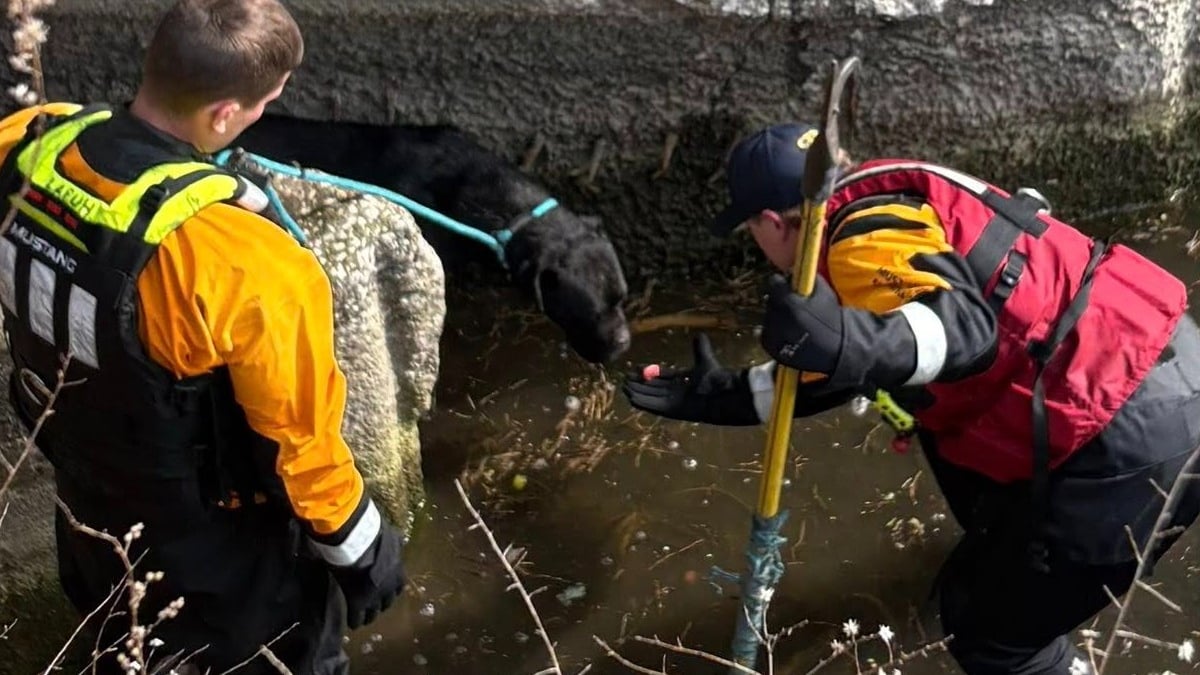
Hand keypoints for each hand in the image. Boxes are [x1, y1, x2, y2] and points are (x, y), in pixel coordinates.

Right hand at [331, 523, 406, 628]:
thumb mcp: (390, 537)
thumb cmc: (372, 533)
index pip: (397, 587)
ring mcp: (373, 597)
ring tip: (363, 617)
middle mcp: (389, 587)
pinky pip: (356, 618)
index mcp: (398, 572)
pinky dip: (353, 620)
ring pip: (373, 613)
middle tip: (373, 604)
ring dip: (369, 614)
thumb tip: (397, 540)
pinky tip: (351, 623)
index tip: (384, 591)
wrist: (356, 539)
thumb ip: (394, 543)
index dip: (390, 589)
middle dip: (381, 603)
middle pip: (387, 602)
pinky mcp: (357, 602)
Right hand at [621, 333, 760, 425]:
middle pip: (653, 387)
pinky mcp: (674, 410)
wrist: (726, 393)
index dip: (647, 373)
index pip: (660, 376)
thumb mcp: (706, 359)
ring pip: (651, 396)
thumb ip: (700, 349)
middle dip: (639, 384)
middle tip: (623, 380)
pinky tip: (631, 398)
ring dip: (638, 393)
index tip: (634, 369)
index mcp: (682, 380)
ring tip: (623, 388)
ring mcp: (674, 402)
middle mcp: (676, 391)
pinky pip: (655, 406)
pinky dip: (643, 403)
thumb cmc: (717, 378)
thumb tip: (699, 335)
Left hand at [759, 274, 844, 374]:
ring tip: (795, 323)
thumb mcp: (824, 292)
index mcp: (788, 302)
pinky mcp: (771, 348)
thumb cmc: (832, 317)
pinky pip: (766, 334)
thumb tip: (792, 268)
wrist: (837, 348)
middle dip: (780, 301)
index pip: (773, 283)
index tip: (787, 287)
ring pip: (768, 317)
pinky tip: (790, 334)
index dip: (781, 284)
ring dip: (778, 317)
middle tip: (793, 307)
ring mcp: (772, 334)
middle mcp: (776, 318)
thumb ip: (808, 277)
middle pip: (771, 301)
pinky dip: (775, 333)